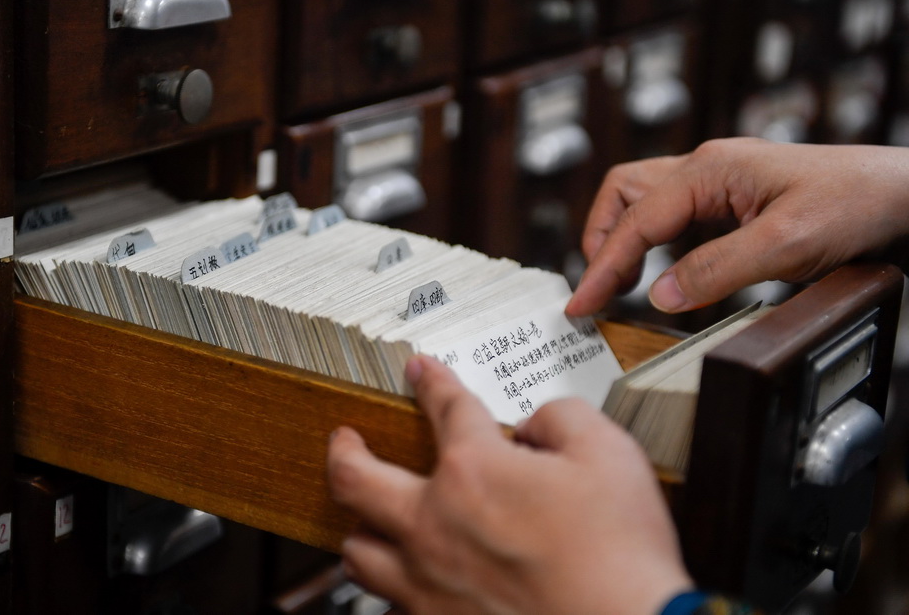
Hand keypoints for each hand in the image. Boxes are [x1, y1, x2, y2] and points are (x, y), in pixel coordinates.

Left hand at [327, 355, 692, 614]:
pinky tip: (408, 587)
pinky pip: (390, 608)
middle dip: (343, 450)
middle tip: (343, 440)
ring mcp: (428, 583)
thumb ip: (561, 417)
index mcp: (474, 470)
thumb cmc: (619, 553)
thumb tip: (535, 425)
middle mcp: (435, 524)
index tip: (420, 372)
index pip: (444, 408)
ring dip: (360, 528)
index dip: (432, 382)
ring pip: (359, 553)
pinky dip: (394, 592)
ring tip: (367, 520)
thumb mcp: (607, 452)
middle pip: (355, 479)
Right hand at [566, 138, 908, 315]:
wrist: (902, 194)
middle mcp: (707, 167)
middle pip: (625, 193)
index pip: (637, 221)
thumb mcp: (785, 245)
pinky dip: (654, 240)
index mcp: (711, 170)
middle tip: (597, 289)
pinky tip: (661, 268)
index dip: (604, 266)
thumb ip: (716, 269)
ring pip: (645, 199)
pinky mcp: (733, 195)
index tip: (582, 304)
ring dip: (625, 238)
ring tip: (619, 283)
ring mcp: (719, 179)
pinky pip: (674, 213)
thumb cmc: (855, 204)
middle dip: (603, 240)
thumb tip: (659, 294)